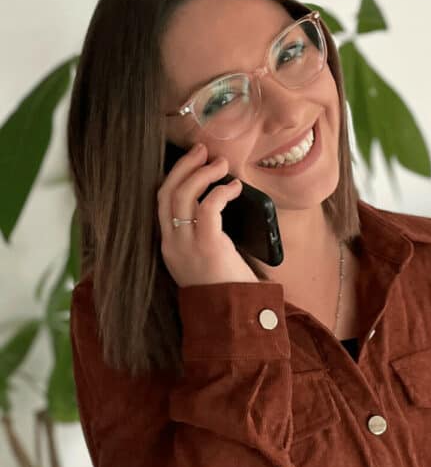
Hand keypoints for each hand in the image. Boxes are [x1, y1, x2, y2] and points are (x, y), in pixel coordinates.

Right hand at [158, 142, 257, 287]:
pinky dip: (221, 191)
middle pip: (167, 192)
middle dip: (184, 166)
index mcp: (168, 246)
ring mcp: (186, 245)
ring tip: (221, 164)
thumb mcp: (203, 259)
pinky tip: (234, 187)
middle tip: (202, 150)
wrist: (231, 316)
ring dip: (203, 174)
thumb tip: (213, 200)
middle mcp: (171, 244)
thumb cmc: (225, 286)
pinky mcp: (207, 246)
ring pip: (183, 196)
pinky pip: (208, 207)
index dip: (174, 176)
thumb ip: (201, 234)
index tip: (190, 161)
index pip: (160, 202)